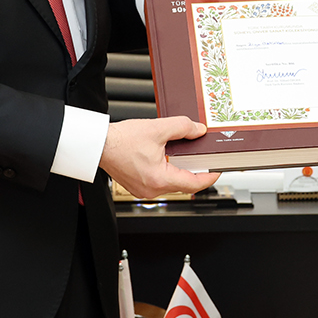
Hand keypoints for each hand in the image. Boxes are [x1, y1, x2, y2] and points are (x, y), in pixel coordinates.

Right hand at [100, 116, 219, 199]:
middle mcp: (152, 189)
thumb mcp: (158, 128)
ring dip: (180, 170)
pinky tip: (168, 158)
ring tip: (186, 156)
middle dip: (196, 171)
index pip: (194, 184)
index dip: (210, 176)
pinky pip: (160, 181)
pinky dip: (167, 171)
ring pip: (172, 183)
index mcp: (159, 179)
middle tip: (205, 159)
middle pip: (184, 184)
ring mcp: (144, 190)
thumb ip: (182, 128)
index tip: (218, 169)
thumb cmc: (120, 140)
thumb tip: (198, 131)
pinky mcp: (138, 186)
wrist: (99, 144)